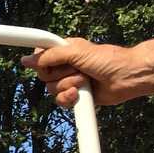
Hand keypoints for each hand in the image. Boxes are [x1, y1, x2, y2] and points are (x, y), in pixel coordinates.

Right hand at [20, 38, 140, 106]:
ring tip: (85, 80)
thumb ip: (50, 56)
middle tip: (77, 69)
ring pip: (51, 89)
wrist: (128, 77)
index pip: (40, 55)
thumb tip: (26, 60)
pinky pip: (60, 101)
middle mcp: (64, 66)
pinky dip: (69, 98)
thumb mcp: (76, 51)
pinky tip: (79, 94)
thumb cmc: (108, 59)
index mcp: (63, 51)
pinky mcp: (76, 96)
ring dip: (69, 85)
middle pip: (43, 75)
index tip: (46, 63)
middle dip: (60, 74)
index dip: (40, 61)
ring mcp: (70, 81)